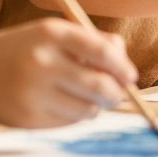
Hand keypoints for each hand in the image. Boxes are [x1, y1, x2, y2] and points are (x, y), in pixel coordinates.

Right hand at [0, 19, 136, 127]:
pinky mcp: (27, 118)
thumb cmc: (28, 49)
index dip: (123, 67)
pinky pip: (69, 122)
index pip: (103, 52)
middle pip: (100, 85)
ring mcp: (32, 92)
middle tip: (117, 94)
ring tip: (89, 99)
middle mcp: (42, 62)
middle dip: (117, 93)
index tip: (130, 77)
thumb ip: (94, 43)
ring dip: (97, 106)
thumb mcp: (55, 33)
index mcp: (52, 33)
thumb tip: (127, 72)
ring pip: (88, 109)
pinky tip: (64, 105)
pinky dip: (75, 116)